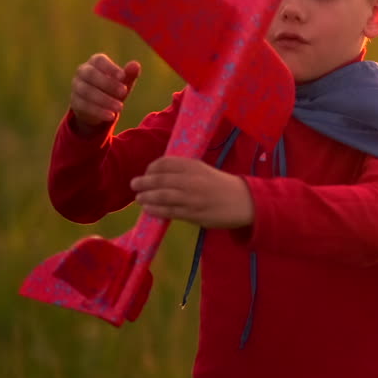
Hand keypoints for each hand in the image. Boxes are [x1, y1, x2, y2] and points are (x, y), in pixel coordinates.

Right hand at [70, 54, 140, 135]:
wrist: (98, 107)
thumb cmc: (113, 88)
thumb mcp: (122, 82)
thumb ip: (129, 74)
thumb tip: (136, 65)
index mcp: (94, 62)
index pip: (99, 60)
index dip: (110, 68)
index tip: (122, 76)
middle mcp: (82, 72)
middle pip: (90, 74)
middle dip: (108, 84)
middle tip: (124, 92)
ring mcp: (76, 87)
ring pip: (87, 91)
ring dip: (104, 100)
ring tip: (120, 107)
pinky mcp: (75, 102)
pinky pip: (84, 106)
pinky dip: (98, 111)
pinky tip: (111, 116)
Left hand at [130, 156, 254, 228]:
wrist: (244, 201)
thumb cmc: (221, 185)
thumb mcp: (204, 170)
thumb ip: (184, 171)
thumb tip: (159, 176)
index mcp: (194, 166)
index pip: (165, 163)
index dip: (151, 168)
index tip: (147, 173)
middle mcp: (191, 180)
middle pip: (159, 179)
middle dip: (143, 182)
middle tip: (134, 184)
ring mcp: (192, 197)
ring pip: (162, 196)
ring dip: (146, 196)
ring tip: (139, 198)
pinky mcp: (193, 214)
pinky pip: (169, 211)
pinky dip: (155, 209)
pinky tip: (148, 208)